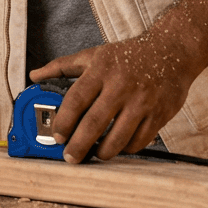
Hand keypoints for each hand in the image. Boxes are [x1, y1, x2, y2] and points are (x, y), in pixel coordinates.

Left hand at [28, 31, 202, 163]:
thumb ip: (61, 66)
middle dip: (79, 145)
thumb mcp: (93, 55)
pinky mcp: (159, 114)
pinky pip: (140, 140)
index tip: (57, 135)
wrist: (172, 50)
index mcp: (101, 70)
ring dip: (103, 152)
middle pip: (95, 123)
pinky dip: (126, 148)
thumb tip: (34, 76)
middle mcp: (121, 86)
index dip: (64, 121)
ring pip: (119, 137)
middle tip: (70, 157)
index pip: (76, 99)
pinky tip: (118, 147)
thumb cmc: (128, 55)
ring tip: (94, 155)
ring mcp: (142, 101)